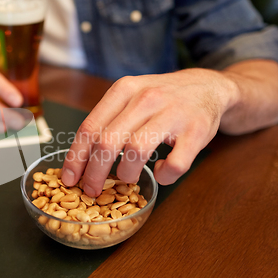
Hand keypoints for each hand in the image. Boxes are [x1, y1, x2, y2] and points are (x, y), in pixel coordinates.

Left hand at [61, 68, 236, 196]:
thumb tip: (79, 158)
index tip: (69, 178)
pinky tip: (161, 171)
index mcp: (124, 90)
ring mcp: (173, 113)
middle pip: (107, 142)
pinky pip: (175, 164)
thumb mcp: (131, 96)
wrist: (208, 87)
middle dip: (94, 173)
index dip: (75, 157)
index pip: (89, 127)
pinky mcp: (197, 131)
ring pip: (136, 151)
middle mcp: (146, 98)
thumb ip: (108, 120)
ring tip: (127, 178)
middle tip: (91, 190)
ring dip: (127, 173)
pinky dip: (164, 175)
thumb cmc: (161, 98)